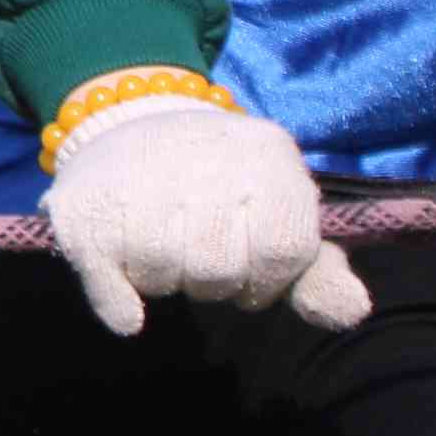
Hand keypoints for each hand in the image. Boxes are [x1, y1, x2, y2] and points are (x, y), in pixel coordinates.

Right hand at [41, 93, 366, 336]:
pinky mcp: (83, 206)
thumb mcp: (279, 212)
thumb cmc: (222, 183)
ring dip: (166, 279)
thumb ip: (317, 268)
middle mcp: (203, 154)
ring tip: (161, 245)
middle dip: (214, 279)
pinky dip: (119, 303)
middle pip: (219, 267)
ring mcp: (137, 176)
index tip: (249, 267)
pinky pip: (111, 285)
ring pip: (164, 274)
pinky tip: (126, 297)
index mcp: (267, 153)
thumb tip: (352, 313)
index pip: (284, 250)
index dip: (268, 278)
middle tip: (198, 250)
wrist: (133, 121)